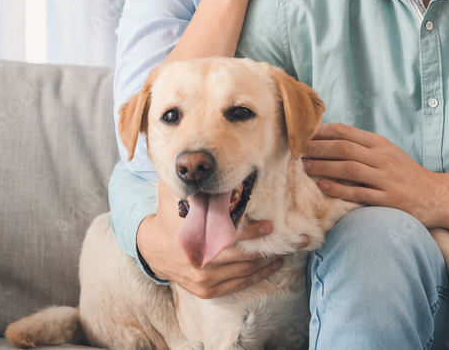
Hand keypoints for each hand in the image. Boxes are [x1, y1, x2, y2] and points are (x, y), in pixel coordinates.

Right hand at [136, 179, 307, 298]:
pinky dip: (258, 276)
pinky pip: (239, 285)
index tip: (270, 225)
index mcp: (195, 238)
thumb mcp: (173, 195)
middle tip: (296, 240)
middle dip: (271, 249)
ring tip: (289, 250)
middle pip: (244, 258)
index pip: (229, 238)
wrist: (152, 248)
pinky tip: (273, 265)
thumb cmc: (169, 216)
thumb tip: (199, 158)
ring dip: (269, 262)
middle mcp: (202, 262)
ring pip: (245, 273)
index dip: (252, 232)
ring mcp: (205, 279)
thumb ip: (189, 180)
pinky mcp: (207, 291)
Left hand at [300, 123, 448, 235]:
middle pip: (344, 148)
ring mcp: (386, 179)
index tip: (304, 134)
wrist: (434, 194)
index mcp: (380, 144)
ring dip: (324, 167)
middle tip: (297, 150)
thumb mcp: (388, 153)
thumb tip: (332, 140)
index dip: (323, 132)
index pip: (347, 132)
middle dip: (318, 148)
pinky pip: (359, 193)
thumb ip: (364, 146)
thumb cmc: (405, 174)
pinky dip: (339, 189)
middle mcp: (383, 158)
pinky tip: (323, 187)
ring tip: (305, 167)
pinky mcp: (388, 199)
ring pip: (349, 169)